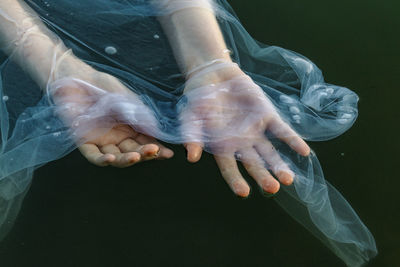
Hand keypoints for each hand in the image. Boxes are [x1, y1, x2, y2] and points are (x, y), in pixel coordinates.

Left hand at [50, 62, 172, 167]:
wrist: (76, 76)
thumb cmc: (102, 85)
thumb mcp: (126, 97)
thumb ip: (139, 114)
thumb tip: (156, 130)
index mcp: (130, 127)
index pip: (146, 142)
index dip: (157, 149)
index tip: (168, 153)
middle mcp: (117, 137)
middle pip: (134, 151)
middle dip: (146, 154)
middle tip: (154, 151)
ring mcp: (101, 140)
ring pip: (117, 157)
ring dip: (128, 159)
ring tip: (137, 156)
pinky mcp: (84, 141)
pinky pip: (94, 156)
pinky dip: (103, 160)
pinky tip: (112, 159)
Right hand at [180, 63, 309, 196]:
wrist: (213, 74)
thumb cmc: (198, 97)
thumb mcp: (191, 114)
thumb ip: (192, 134)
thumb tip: (192, 157)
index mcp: (221, 145)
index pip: (230, 168)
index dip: (236, 180)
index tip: (243, 192)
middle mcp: (240, 142)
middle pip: (254, 165)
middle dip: (263, 177)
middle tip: (272, 188)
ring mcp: (255, 130)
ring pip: (269, 153)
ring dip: (279, 165)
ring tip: (289, 180)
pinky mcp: (266, 115)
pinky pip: (281, 131)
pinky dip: (292, 141)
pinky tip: (304, 152)